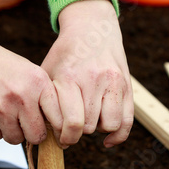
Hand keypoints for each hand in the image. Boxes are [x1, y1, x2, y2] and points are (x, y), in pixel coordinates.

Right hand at [0, 3, 62, 143]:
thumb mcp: (26, 70)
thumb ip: (41, 94)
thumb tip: (54, 124)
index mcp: (38, 81)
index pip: (59, 118)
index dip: (58, 130)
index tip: (56, 135)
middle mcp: (22, 95)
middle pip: (37, 135)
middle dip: (32, 133)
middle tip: (24, 123)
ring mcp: (2, 108)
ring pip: (16, 139)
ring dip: (11, 131)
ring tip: (3, 112)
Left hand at [41, 0, 133, 147]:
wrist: (92, 28)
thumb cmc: (66, 54)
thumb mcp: (49, 71)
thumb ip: (45, 100)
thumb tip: (41, 132)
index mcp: (70, 77)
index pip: (72, 122)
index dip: (64, 137)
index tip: (60, 138)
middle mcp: (94, 80)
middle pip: (88, 126)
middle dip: (78, 133)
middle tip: (70, 129)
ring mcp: (114, 82)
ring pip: (110, 125)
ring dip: (97, 129)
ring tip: (88, 121)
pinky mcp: (128, 86)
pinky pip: (127, 121)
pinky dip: (117, 135)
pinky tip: (106, 140)